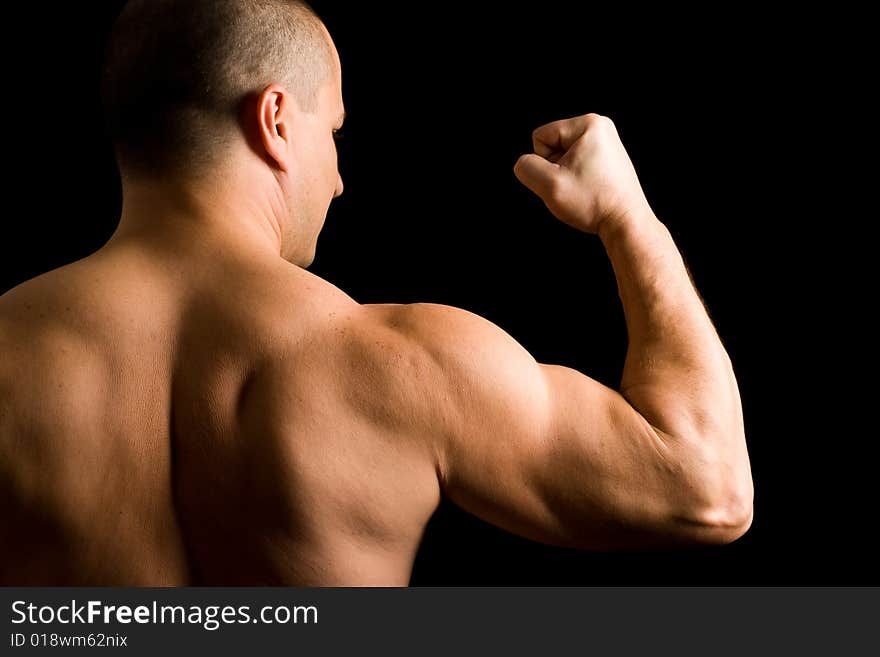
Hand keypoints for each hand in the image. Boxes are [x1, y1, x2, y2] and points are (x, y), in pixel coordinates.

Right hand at [513, 113, 651, 234]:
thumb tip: (524, 163)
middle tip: (577, 186)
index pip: (540, 137)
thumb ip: (526, 168)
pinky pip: (577, 162)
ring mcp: (607, 140)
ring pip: (563, 155)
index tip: (567, 178)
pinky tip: (591, 189)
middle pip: (552, 144)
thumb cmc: (593, 203)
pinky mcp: (609, 156)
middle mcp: (600, 126)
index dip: (544, 163)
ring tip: (585, 188)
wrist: (626, 222)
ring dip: (566, 175)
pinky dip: (579, 178)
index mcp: (588, 124)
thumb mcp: (549, 185)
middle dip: (556, 168)